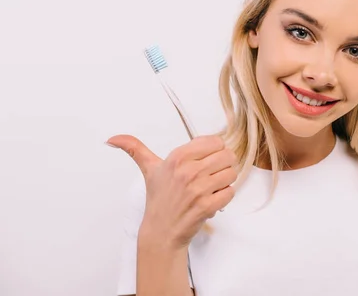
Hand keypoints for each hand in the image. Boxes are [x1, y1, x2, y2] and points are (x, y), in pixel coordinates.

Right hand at [106, 134, 236, 248]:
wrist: (161, 231)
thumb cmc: (159, 198)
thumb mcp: (149, 169)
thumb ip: (134, 148)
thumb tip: (112, 139)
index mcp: (177, 157)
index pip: (216, 141)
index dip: (215, 151)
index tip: (206, 160)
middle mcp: (188, 171)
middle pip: (227, 156)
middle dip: (223, 166)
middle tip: (211, 175)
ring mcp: (198, 189)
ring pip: (231, 173)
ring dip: (225, 181)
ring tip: (211, 187)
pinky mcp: (207, 206)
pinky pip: (230, 192)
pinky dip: (225, 197)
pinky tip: (212, 199)